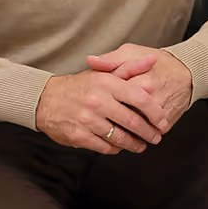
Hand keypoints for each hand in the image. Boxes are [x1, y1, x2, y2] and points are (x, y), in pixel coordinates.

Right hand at [35, 55, 167, 154]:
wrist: (44, 100)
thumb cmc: (79, 86)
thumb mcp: (103, 73)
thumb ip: (130, 67)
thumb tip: (153, 60)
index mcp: (107, 83)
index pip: (140, 98)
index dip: (155, 112)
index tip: (163, 121)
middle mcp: (98, 101)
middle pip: (133, 121)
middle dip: (148, 132)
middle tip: (156, 137)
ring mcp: (88, 120)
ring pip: (120, 137)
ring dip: (134, 144)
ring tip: (141, 145)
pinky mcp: (79, 136)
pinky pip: (105, 147)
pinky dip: (115, 149)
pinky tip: (120, 147)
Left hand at [86, 44, 192, 133]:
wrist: (188, 73)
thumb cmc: (158, 63)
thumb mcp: (133, 53)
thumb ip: (111, 60)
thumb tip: (90, 61)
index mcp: (139, 82)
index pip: (112, 98)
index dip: (101, 101)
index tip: (94, 103)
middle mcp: (150, 99)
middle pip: (122, 117)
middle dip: (109, 121)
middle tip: (99, 119)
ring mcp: (159, 114)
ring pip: (133, 130)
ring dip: (122, 132)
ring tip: (112, 128)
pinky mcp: (165, 124)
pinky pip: (145, 134)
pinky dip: (137, 135)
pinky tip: (128, 132)